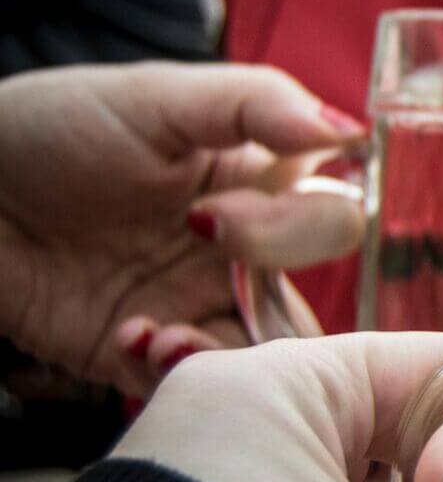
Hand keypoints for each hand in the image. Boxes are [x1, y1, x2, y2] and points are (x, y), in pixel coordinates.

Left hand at [0, 62, 364, 395]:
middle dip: (264, 284)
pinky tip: (133, 338)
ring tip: (170, 334)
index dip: (295, 227)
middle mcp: (237, 253)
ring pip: (266, 357)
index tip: (219, 212)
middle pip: (312, 294)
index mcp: (257, 186)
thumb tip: (352, 130)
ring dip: (233, 354)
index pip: (331, 221)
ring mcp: (191, 305)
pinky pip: (193, 384)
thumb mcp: (158, 97)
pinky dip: (174, 372)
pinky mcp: (141, 350)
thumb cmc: (52, 127)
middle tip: (198, 247)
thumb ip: (259, 105)